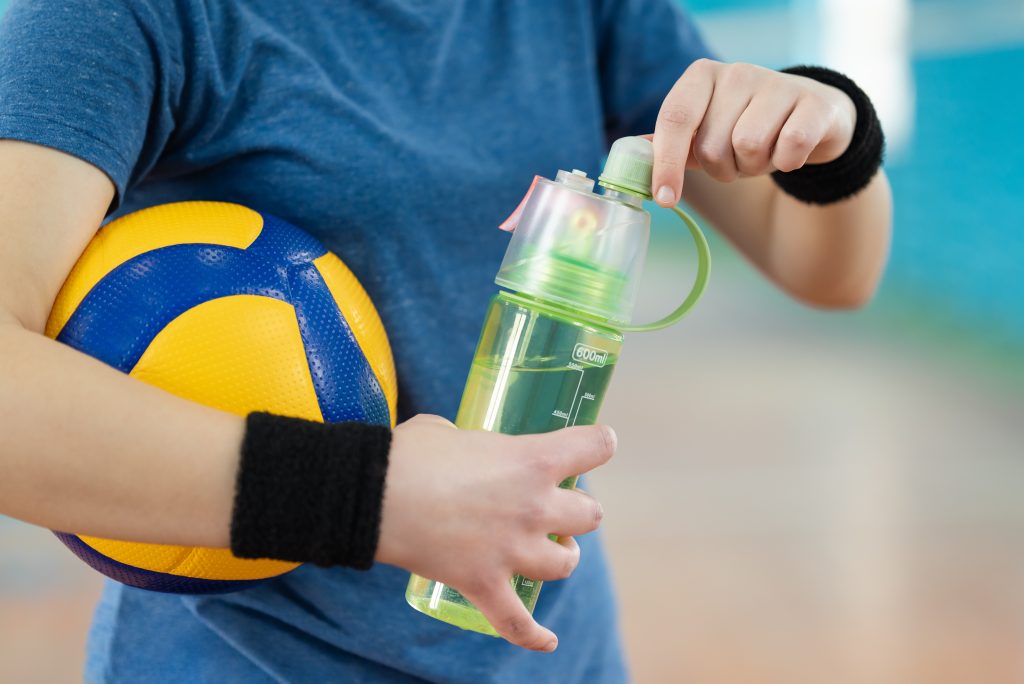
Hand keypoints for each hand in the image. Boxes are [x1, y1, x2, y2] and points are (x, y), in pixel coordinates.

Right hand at [376, 414, 615, 650]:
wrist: (372, 494)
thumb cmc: (409, 453)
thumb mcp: (449, 431)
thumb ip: (470, 442)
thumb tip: (461, 448)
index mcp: (532, 459)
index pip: (593, 447)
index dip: (599, 444)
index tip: (598, 445)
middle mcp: (533, 506)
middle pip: (590, 515)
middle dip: (578, 511)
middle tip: (557, 507)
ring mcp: (512, 550)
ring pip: (565, 564)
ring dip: (562, 557)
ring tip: (553, 551)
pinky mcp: (484, 584)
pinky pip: (518, 624)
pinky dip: (534, 635)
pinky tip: (547, 641)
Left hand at [649, 59, 856, 206]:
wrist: (811, 118)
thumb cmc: (747, 127)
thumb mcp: (705, 133)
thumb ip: (669, 145)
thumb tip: (632, 155)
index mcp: (701, 77)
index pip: (674, 119)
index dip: (666, 163)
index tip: (665, 199)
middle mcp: (737, 72)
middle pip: (712, 146)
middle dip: (723, 168)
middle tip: (738, 159)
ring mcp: (777, 83)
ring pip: (749, 148)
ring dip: (754, 167)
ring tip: (764, 153)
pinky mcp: (813, 103)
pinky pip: (789, 148)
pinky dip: (787, 162)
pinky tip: (790, 152)